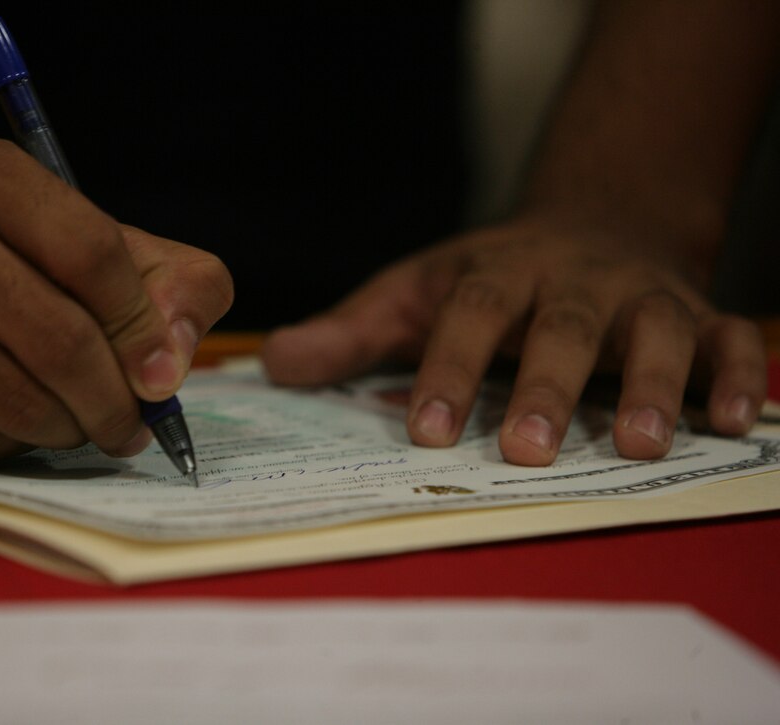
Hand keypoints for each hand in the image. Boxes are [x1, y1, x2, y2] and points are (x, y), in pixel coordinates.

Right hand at [0, 135, 232, 460]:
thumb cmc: (17, 265)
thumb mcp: (104, 246)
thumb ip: (175, 285)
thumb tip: (169, 365)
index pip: (92, 253)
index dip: (141, 327)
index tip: (161, 374)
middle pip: (59, 340)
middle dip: (114, 401)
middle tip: (131, 425)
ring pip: (18, 403)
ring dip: (68, 429)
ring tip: (76, 420)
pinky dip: (12, 444)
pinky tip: (8, 417)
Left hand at [261, 217, 766, 465]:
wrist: (594, 225)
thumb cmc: (491, 278)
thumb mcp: (416, 293)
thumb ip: (352, 333)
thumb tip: (274, 364)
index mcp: (497, 272)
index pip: (468, 313)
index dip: (448, 368)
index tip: (426, 429)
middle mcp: (572, 281)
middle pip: (559, 326)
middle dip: (546, 385)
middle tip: (526, 450)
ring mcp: (640, 298)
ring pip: (652, 332)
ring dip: (649, 384)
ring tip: (636, 444)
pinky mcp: (698, 316)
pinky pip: (729, 341)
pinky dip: (737, 376)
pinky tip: (731, 423)